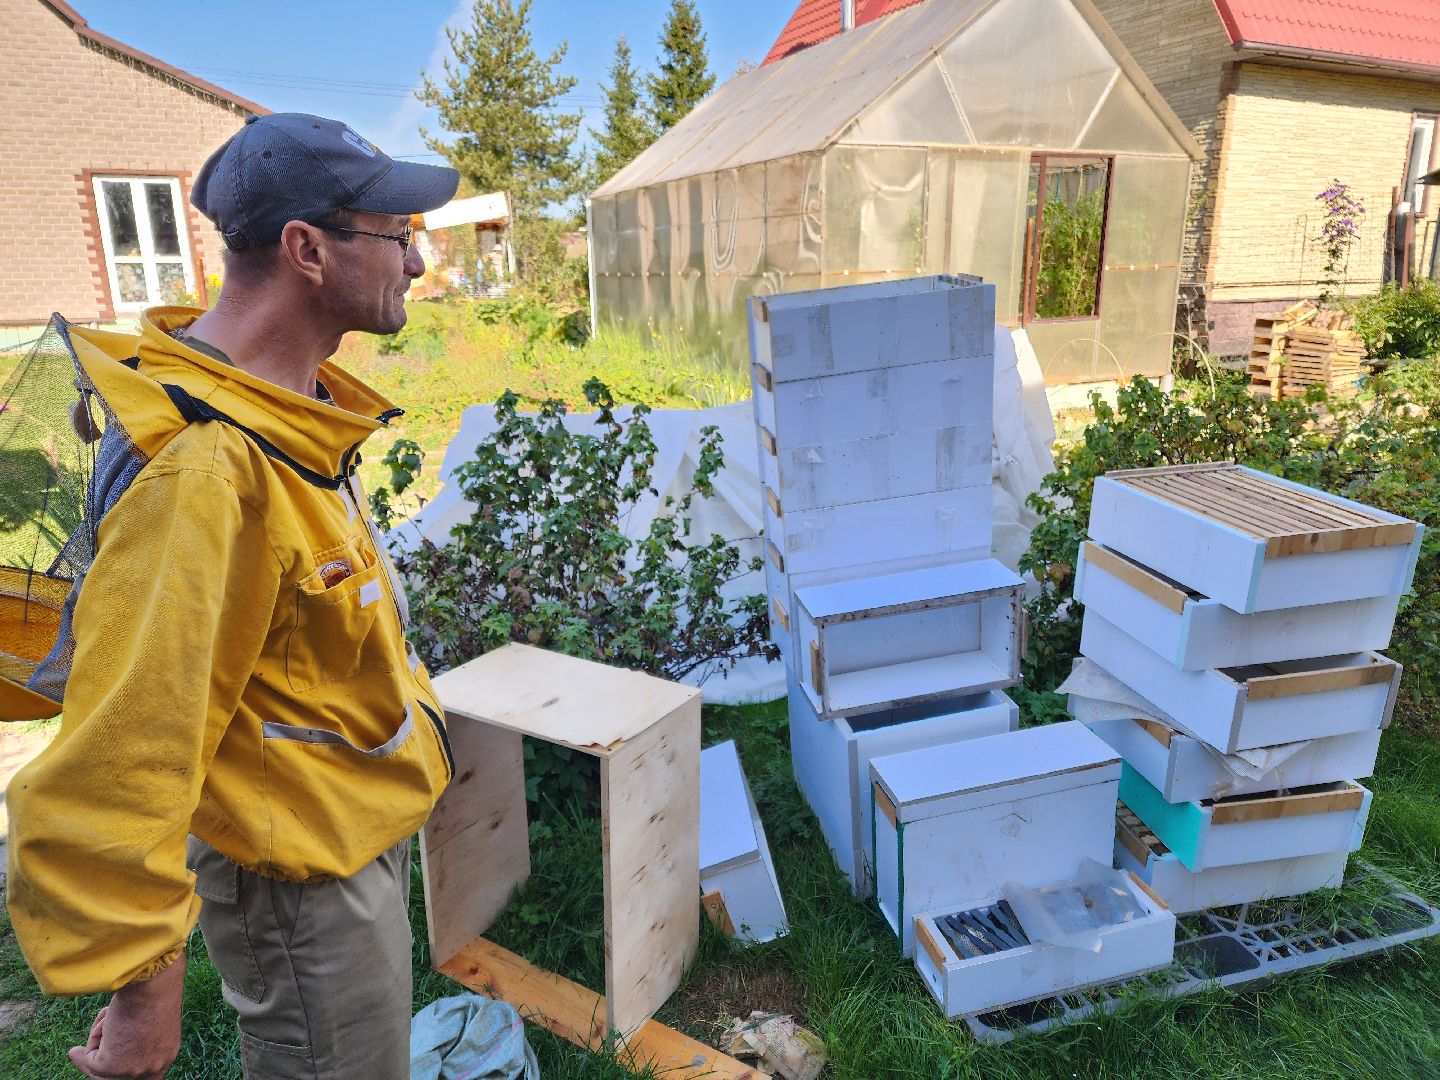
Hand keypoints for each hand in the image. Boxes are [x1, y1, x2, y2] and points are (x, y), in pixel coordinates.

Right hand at [69, 953, 184, 1078]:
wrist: (152, 983)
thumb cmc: (153, 989)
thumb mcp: (146, 1016)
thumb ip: (135, 1037)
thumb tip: (101, 1046)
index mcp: (166, 1054)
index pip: (144, 1076)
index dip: (122, 1070)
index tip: (101, 1059)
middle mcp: (155, 1067)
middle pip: (117, 1078)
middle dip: (97, 1064)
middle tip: (76, 1052)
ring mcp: (135, 1071)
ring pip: (100, 1066)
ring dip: (98, 1037)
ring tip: (112, 1014)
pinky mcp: (114, 1067)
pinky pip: (89, 1059)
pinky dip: (91, 1036)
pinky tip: (108, 1018)